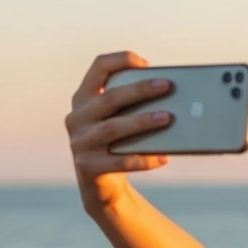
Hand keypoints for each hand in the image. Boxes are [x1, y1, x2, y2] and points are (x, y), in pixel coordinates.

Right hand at [66, 50, 173, 212]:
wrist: (101, 186)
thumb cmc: (117, 146)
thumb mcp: (118, 121)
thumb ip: (132, 107)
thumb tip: (171, 97)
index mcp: (83, 98)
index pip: (98, 68)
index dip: (121, 60)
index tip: (146, 63)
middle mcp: (77, 118)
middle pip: (109, 98)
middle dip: (139, 90)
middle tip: (166, 86)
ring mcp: (80, 143)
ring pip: (113, 128)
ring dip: (142, 121)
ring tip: (168, 118)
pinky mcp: (88, 167)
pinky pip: (120, 161)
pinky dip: (144, 159)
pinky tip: (164, 157)